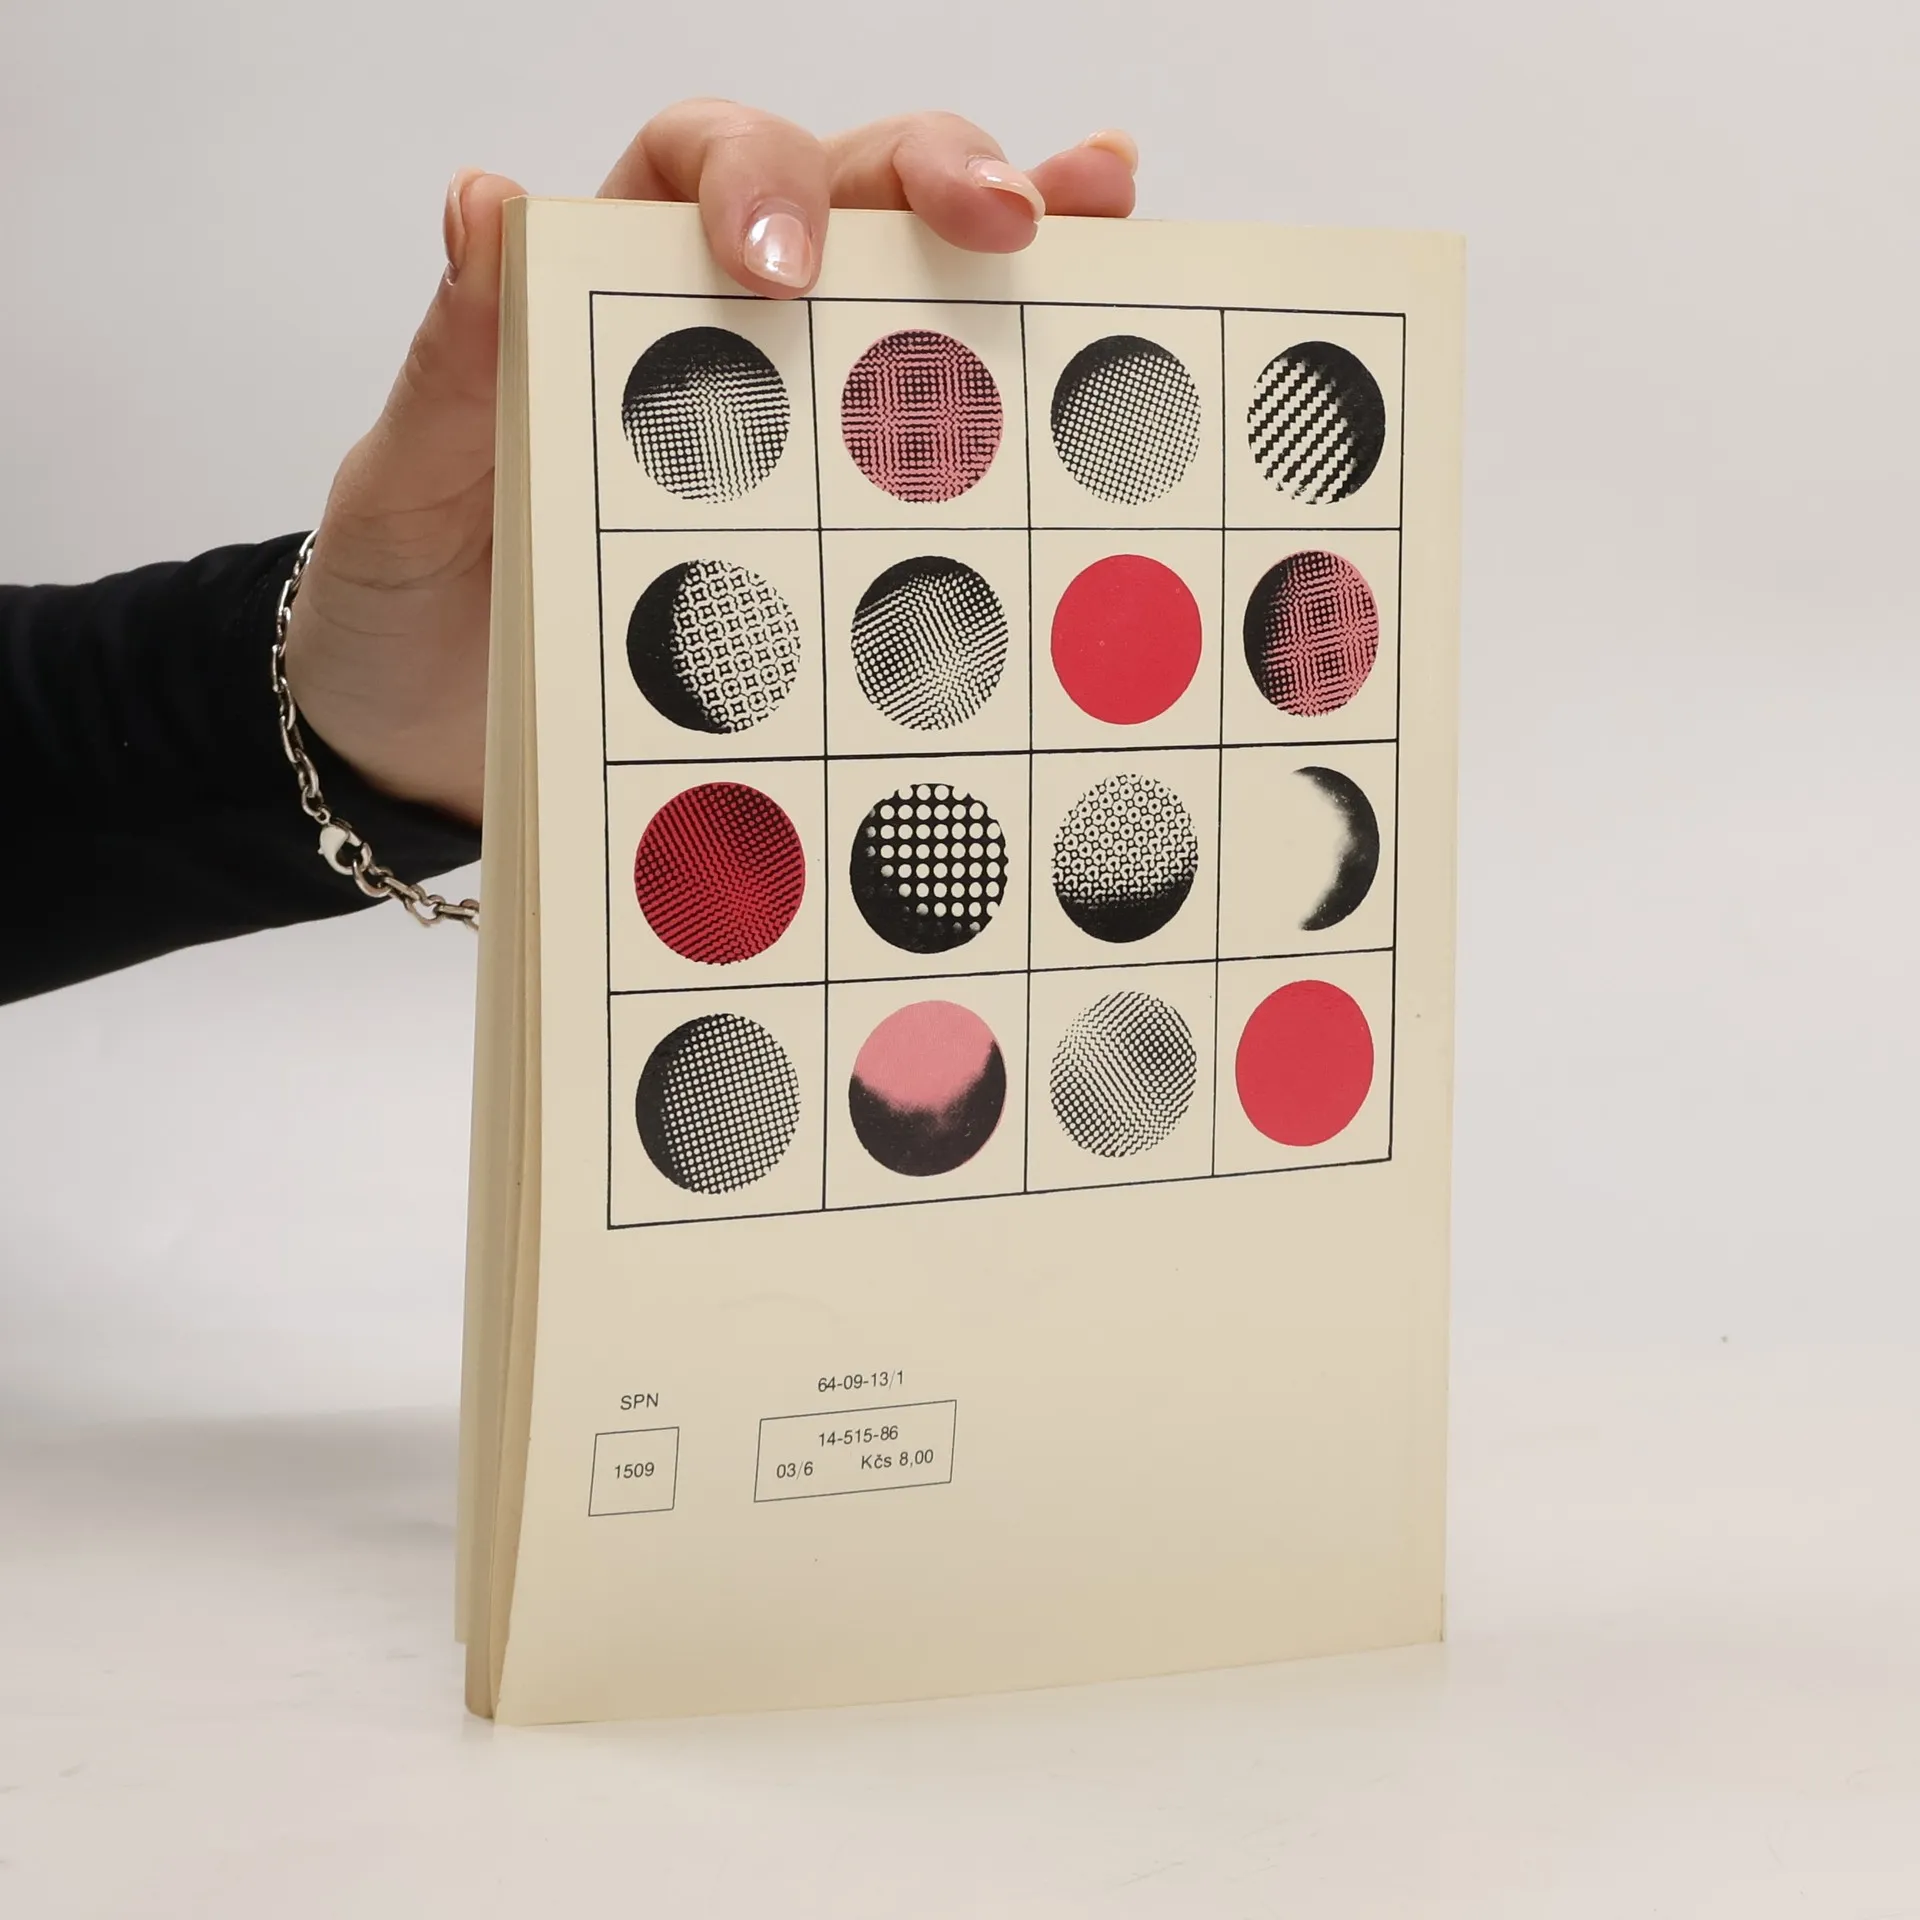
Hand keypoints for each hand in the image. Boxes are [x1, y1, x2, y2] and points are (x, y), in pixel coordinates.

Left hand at [284, 104, 1138, 823]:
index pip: (694, 168)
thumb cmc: (410, 604)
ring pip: (916, 295)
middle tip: (1010, 219)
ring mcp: (793, 432)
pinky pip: (932, 456)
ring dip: (1019, 248)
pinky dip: (1015, 394)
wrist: (427, 753)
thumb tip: (489, 208)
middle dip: (934, 178)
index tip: (789, 266)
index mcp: (604, 293)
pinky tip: (1089, 359)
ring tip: (1099, 217)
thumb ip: (458, 361)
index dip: (758, 177)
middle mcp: (716, 337)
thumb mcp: (413, 484)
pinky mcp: (834, 534)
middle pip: (846, 194)